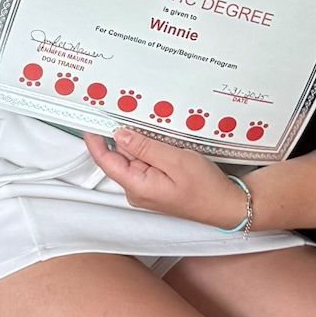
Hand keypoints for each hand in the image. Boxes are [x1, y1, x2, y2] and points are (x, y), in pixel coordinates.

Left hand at [85, 126, 246, 225]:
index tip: (89, 119)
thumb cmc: (205, 187)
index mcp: (137, 186)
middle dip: (122, 135)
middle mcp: (136, 190)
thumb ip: (146, 147)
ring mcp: (146, 188)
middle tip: (127, 111)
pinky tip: (161, 140)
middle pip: (120, 156)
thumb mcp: (176, 161)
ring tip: (153, 126)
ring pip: (134, 157)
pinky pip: (146, 163)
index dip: (95, 140)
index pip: (106, 161)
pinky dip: (149, 149)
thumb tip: (119, 134)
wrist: (226, 206)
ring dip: (140, 141)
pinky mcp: (155, 185)